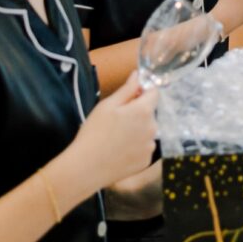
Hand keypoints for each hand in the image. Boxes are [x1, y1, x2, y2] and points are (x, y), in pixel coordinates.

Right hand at [64, 78, 159, 195]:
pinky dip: (135, 147)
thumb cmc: (94, 132)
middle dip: (137, 113)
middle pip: (149, 113)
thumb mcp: (107, 105)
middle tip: (115, 120)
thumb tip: (138, 75)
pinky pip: (143, 147)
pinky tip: (119, 150)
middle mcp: (153, 128)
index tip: (129, 97)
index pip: (154, 93)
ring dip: (136, 130)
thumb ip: (127, 89)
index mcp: (144, 111)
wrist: (87, 166)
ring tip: (116, 137)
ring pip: (147, 131)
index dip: (142, 91)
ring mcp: (150, 146)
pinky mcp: (146, 161)